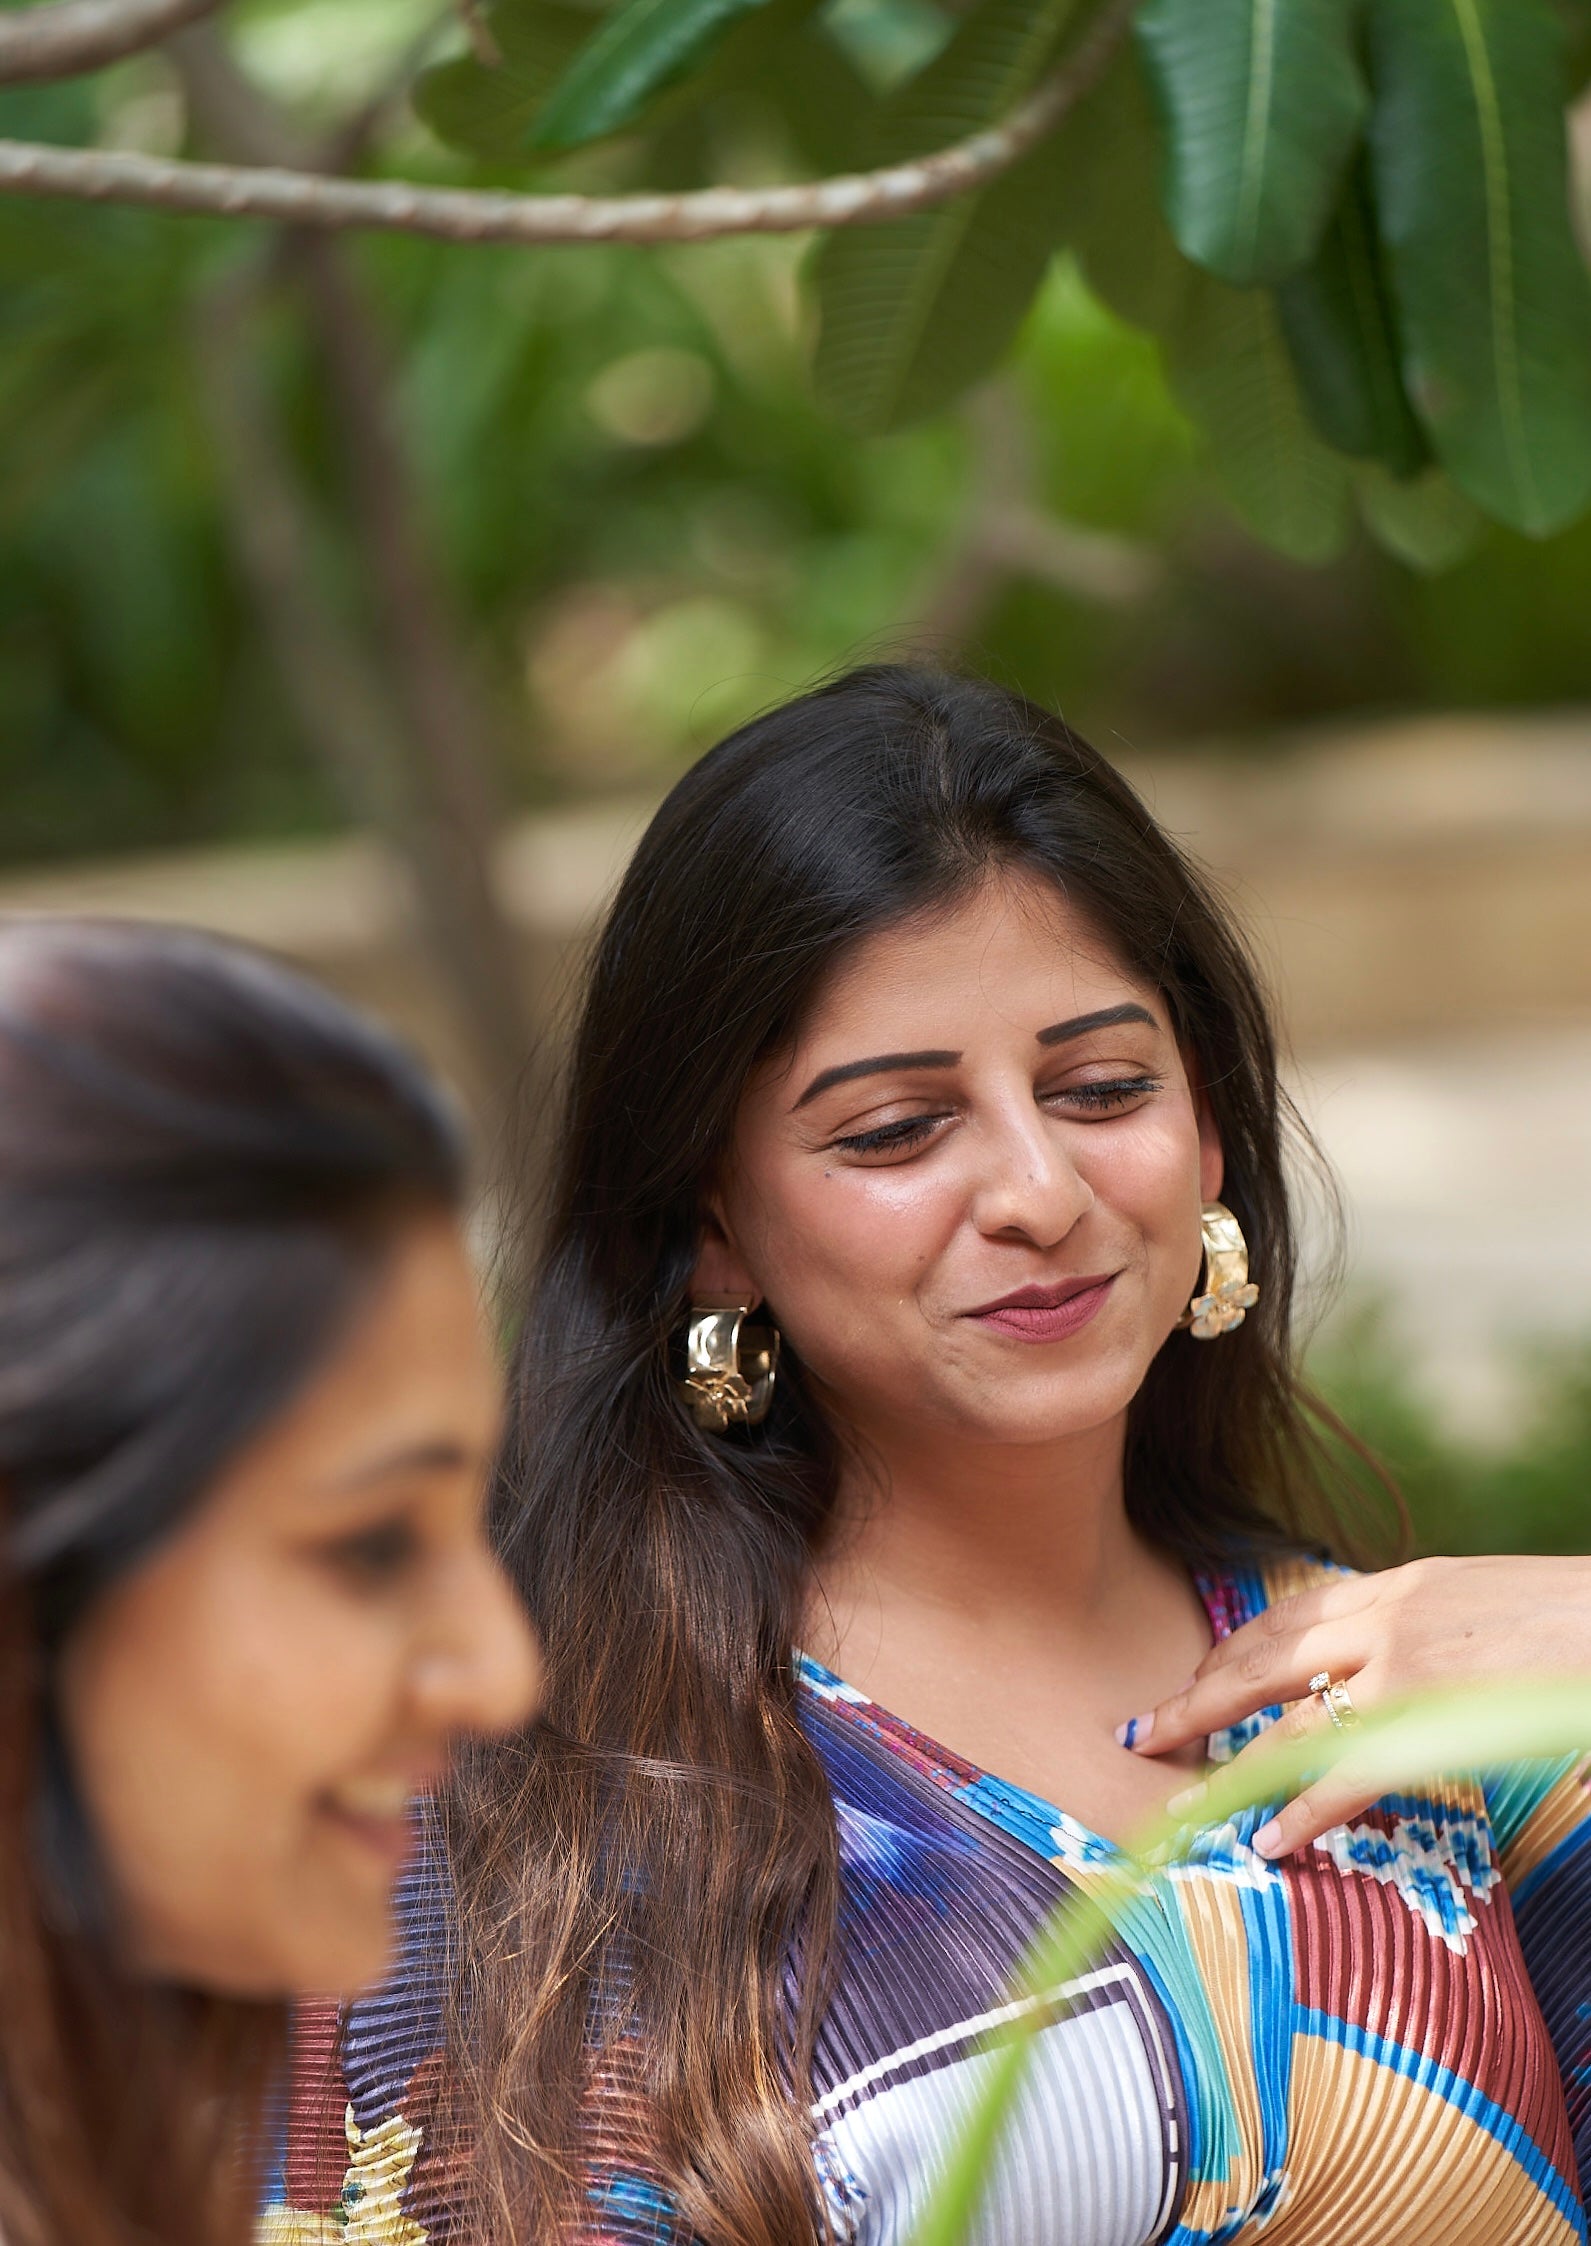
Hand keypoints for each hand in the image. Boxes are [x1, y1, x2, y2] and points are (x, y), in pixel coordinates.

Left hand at [1116, 1554, 1590, 1858]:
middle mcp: (1388, 1614)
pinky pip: (1343, 1771)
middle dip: (1198, 1696)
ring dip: (1223, 1759)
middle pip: (1263, 1656)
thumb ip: (1439, 1630)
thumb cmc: (1578, 1619)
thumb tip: (1418, 1670)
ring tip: (1177, 1800)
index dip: (1237, 1649)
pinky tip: (1265, 1837)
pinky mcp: (1429, 1713)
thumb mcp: (1492, 1604)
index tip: (1200, 1678)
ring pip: (1285, 1715)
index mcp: (1404, 1583)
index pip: (1294, 1614)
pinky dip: (1300, 1808)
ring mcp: (1403, 1663)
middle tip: (1143, 1729)